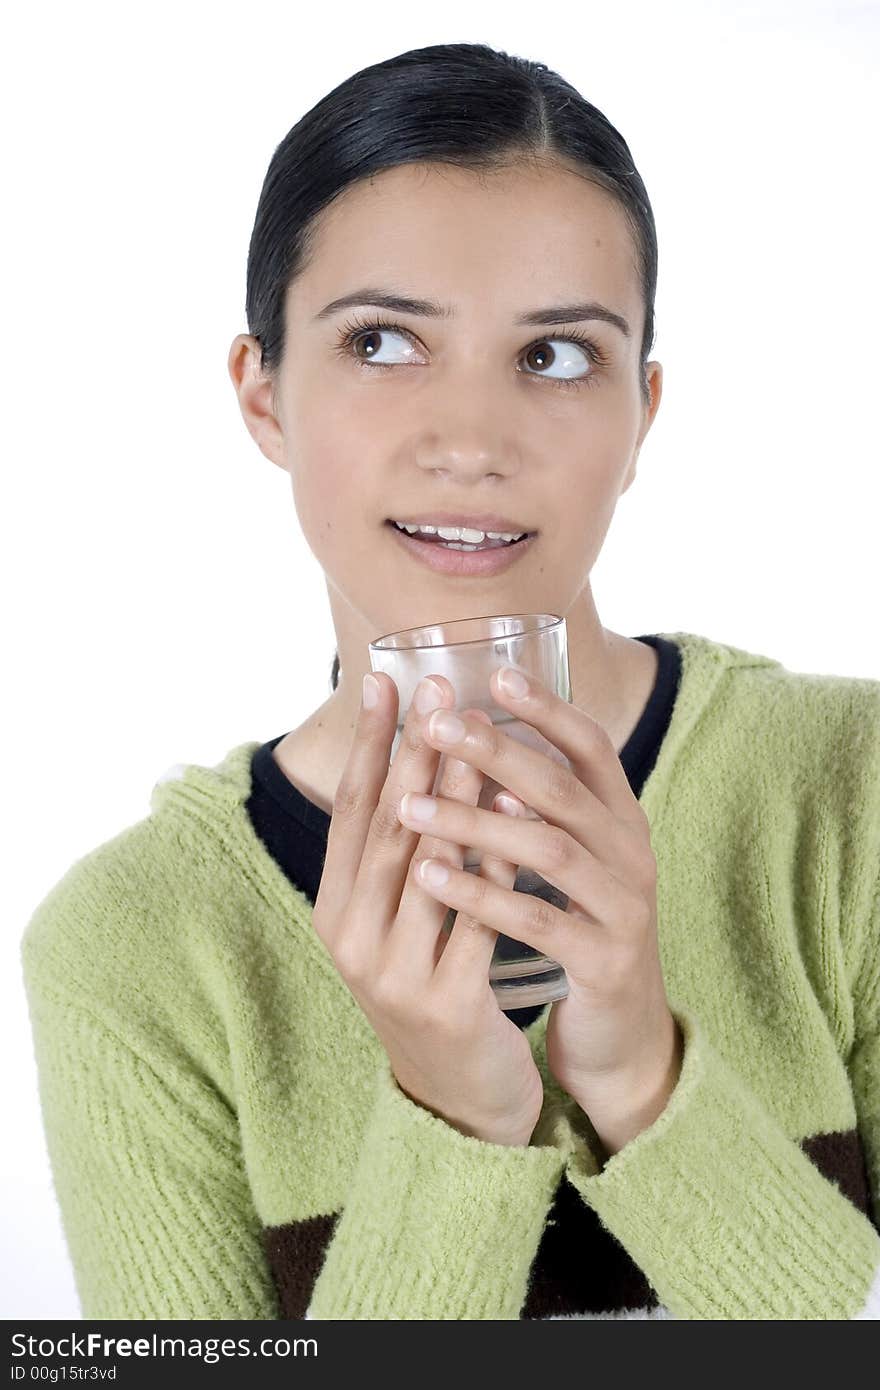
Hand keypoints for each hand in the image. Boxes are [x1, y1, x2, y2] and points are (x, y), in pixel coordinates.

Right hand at [311, 670, 545, 1147]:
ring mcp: (395, 975)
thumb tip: (419, 758)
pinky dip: (495, 867)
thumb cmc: (432, 987)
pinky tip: (518, 821)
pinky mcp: (446, 1005)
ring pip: (426, 868)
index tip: (385, 679)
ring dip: (453, 797)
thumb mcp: (398, 922)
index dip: (368, 743)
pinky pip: (475, 920)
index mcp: (335, 910)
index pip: (351, 811)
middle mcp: (353, 939)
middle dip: (414, 753)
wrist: (456, 1098)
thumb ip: (400, 855)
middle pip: (387, 829)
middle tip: (439, 689)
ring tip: (477, 735)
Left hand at [395, 664, 683, 1158]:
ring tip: (408, 806)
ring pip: (547, 851)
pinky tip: (430, 877)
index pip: (592, 746)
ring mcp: (625, 908)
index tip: (494, 675)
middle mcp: (632, 853)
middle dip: (494, 753)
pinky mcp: (604, 960)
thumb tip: (475, 732)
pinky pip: (538, 920)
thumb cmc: (580, 924)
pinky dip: (481, 895)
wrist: (621, 1028)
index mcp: (622, 818)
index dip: (547, 709)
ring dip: (473, 824)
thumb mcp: (572, 857)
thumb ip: (541, 804)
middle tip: (433, 726)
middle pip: (561, 789)